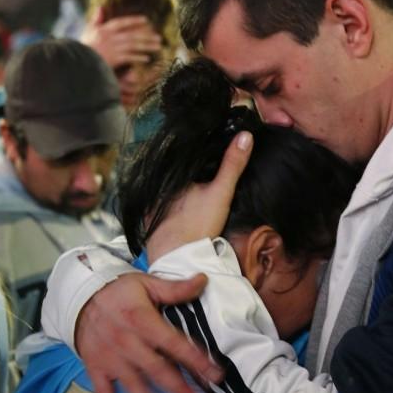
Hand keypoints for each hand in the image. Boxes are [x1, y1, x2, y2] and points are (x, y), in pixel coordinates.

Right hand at [75, 270, 221, 392]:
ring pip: (133, 386)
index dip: (196, 360)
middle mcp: (127, 343)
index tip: (216, 375)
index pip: (175, 344)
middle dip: (180, 390)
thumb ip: (175, 288)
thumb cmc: (119, 292)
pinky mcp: (96, 368)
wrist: (78, 297)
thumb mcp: (146, 284)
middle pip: (158, 370)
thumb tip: (203, 280)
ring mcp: (111, 359)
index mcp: (142, 321)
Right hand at [81, 8, 162, 67]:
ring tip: (158, 47)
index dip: (134, 21)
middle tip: (159, 37)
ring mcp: (113, 48)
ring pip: (133, 45)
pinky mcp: (114, 59)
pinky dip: (138, 57)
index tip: (146, 20)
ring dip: (147, 46)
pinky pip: (129, 58)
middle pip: (132, 35)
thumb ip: (96, 19)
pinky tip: (147, 58)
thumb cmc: (84, 47)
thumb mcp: (89, 31)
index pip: (122, 23)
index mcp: (104, 29)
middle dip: (146, 36)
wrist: (79, 62)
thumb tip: (101, 6)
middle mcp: (110, 37)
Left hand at [147, 131, 253, 261]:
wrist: (179, 258)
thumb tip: (246, 134)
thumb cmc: (199, 224)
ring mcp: (150, 204)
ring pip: (164, 192)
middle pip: (173, 177)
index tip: (208, 158)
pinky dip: (165, 206)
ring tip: (191, 194)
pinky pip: (155, 208)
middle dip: (185, 175)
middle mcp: (157, 187)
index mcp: (173, 176)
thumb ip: (233, 164)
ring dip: (174, 191)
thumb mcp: (221, 192)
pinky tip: (177, 211)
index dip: (196, 160)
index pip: (184, 160)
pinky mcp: (147, 221)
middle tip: (200, 179)